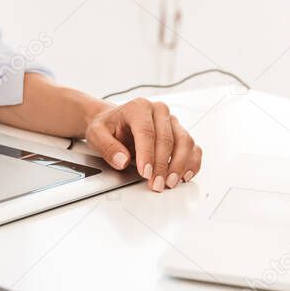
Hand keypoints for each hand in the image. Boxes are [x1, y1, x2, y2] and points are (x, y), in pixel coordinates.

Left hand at [84, 98, 201, 191]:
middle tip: (156, 184)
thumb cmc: (107, 127)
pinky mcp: (180, 133)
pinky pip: (193, 147)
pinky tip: (184, 176)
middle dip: (163, 165)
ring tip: (169, 183)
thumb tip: (122, 160)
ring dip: (179, 165)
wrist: (114, 123)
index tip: (145, 173)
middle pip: (168, 139)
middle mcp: (159, 111)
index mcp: (139, 107)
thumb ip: (107, 146)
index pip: (147, 131)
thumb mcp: (96, 134)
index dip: (147, 154)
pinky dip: (192, 162)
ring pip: (185, 142)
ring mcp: (172, 122)